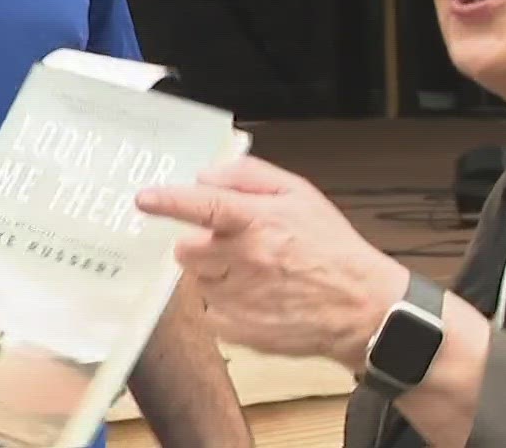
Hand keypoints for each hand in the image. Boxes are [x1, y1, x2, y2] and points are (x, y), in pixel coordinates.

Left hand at [135, 156, 408, 371]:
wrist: (361, 307)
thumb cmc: (330, 247)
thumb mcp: (300, 194)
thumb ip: (249, 176)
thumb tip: (204, 175)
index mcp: (259, 222)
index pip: (203, 206)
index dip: (169, 201)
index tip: (144, 199)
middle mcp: (245, 259)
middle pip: (186, 249)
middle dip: (199, 245)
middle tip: (229, 245)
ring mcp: (239, 298)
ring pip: (198, 280)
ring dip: (213, 274)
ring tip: (252, 273)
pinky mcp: (238, 330)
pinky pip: (210, 311)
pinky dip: (224, 303)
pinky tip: (255, 298)